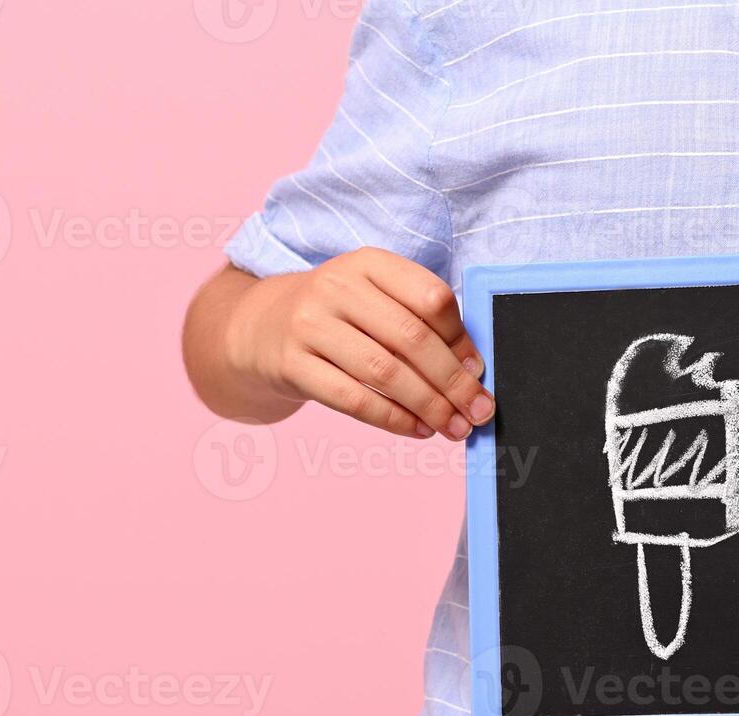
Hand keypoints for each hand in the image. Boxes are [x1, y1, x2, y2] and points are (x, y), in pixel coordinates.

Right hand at [230, 248, 491, 439]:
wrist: (259, 328)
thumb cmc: (338, 317)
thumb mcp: (373, 298)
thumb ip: (419, 321)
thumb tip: (471, 370)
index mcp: (368, 263)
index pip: (430, 297)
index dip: (462, 339)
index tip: (479, 370)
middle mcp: (336, 287)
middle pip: (411, 339)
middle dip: (453, 382)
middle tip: (478, 411)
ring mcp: (309, 324)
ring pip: (385, 373)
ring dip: (428, 406)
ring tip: (454, 427)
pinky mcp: (291, 363)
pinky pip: (353, 399)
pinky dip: (393, 420)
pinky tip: (417, 430)